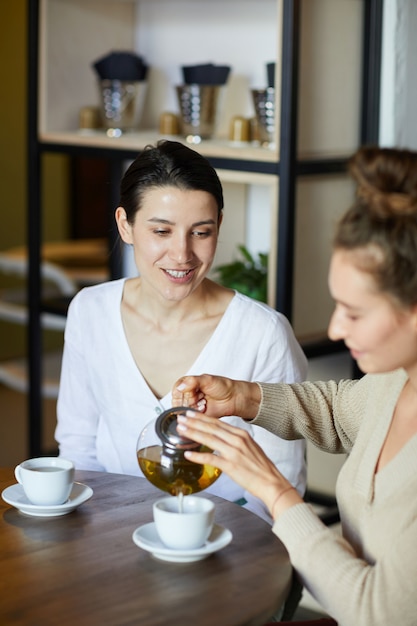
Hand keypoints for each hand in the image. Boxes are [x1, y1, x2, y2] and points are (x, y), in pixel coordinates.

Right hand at [172, 374, 260, 419]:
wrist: (234, 398)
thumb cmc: (223, 386)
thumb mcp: (207, 380)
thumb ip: (193, 381)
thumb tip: (180, 386)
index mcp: (188, 384)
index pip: (177, 389)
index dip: (183, 392)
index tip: (191, 392)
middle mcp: (189, 395)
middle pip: (179, 401)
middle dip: (189, 401)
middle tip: (199, 398)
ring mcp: (192, 405)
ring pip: (184, 410)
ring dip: (193, 408)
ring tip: (203, 403)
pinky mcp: (197, 415)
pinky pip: (191, 418)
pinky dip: (196, 414)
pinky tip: (204, 409)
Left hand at [177, 411, 301, 517]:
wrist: (272, 482)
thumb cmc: (261, 467)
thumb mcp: (250, 447)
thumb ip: (236, 440)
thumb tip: (222, 438)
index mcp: (241, 434)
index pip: (218, 422)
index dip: (202, 417)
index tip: (190, 414)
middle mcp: (237, 440)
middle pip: (211, 428)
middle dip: (194, 422)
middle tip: (180, 417)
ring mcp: (234, 452)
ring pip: (209, 439)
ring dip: (193, 433)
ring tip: (180, 430)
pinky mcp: (231, 466)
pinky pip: (211, 458)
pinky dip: (198, 455)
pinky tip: (188, 453)